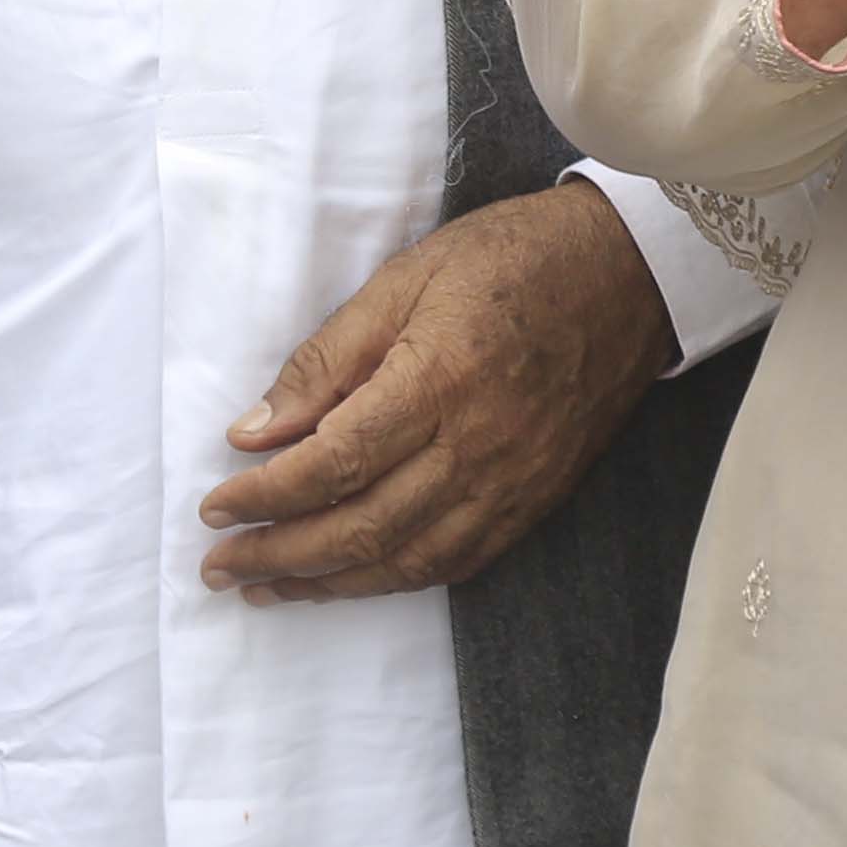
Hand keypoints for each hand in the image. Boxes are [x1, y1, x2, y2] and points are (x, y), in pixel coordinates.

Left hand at [200, 183, 673, 600]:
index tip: (215, 507)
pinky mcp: (536, 499)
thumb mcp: (407, 278)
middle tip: (220, 565)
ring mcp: (511, 482)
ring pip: (405, 561)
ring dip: (328, 583)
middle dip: (278, 556)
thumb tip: (255, 430)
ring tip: (269, 588)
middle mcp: (475, 446)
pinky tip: (352, 579)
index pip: (331, 465)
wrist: (631, 272)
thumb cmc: (513, 259)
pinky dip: (395, 580)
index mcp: (436, 381)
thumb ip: (328, 359)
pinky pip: (456, 562)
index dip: (264, 497)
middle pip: (359, 528)